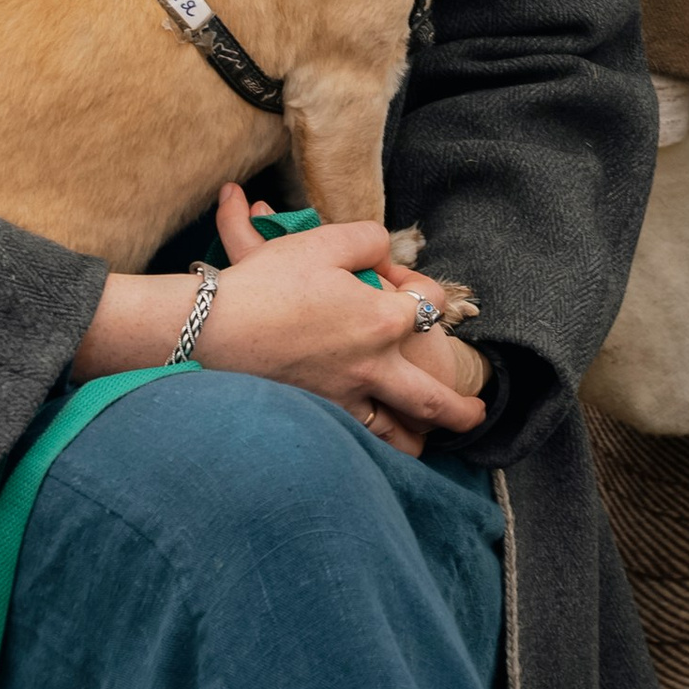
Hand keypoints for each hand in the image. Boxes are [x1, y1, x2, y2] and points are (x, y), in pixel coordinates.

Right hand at [69, 186, 484, 447]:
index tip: (402, 282)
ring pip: (392, 433)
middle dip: (458, 411)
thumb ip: (369, 239)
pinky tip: (375, 448)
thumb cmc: (269, 282)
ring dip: (415, 438)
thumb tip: (386, 255)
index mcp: (380, 321)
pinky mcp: (312, 415)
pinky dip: (372, 448)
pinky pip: (353, 439)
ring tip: (428, 442)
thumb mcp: (325, 240)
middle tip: (476, 415)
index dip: (423, 290)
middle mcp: (370, 368)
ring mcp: (340, 399)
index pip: (429, 308)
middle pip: (429, 397)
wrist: (211, 330)